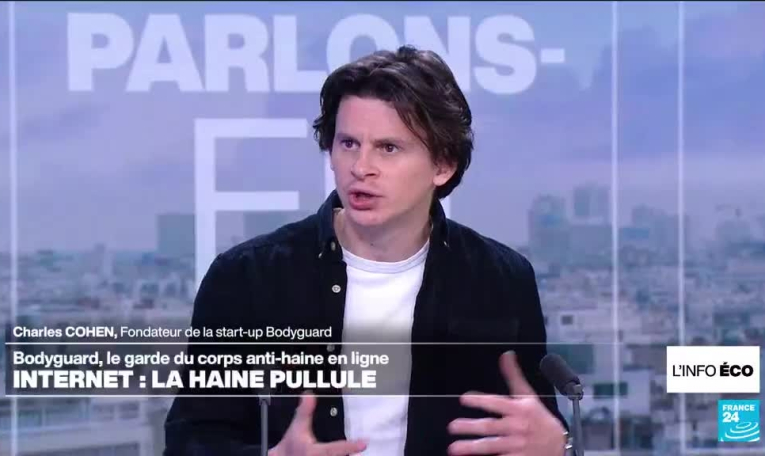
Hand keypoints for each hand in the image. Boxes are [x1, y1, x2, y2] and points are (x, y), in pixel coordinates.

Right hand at [269, 391, 366, 455]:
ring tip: (359, 453)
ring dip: (349, 455)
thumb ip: (304, 412)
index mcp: (316, 452)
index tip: (364, 443)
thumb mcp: (296, 428)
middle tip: (364, 445)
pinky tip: (351, 454)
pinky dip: (344, 455)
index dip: (350, 446)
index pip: (336, 448)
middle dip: (351, 454)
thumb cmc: (291, 447)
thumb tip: (309, 394)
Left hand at [447, 351, 566, 455]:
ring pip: (492, 446)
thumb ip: (513, 376)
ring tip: (454, 448)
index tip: (464, 399)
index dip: (480, 401)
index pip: (497, 403)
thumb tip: (506, 355)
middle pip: (491, 427)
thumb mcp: (528, 396)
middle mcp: (517, 427)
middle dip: (471, 427)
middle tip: (452, 426)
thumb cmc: (538, 417)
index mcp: (519, 409)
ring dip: (472, 448)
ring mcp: (517, 445)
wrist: (558, 444)